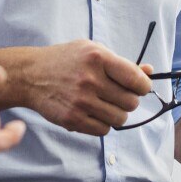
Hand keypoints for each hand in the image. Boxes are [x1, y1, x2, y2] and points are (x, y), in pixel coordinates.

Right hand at [17, 40, 153, 134]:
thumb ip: (121, 63)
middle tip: (117, 94)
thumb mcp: (92, 51)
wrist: (31, 75)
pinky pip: (104, 130)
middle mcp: (90, 79)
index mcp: (98, 57)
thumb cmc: (66, 60)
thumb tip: (149, 72)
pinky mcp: (72, 119)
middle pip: (131, 102)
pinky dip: (103, 124)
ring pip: (120, 119)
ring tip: (105, 103)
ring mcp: (81, 101)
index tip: (139, 86)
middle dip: (129, 100)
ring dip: (117, 113)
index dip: (143, 86)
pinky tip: (93, 112)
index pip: (136, 79)